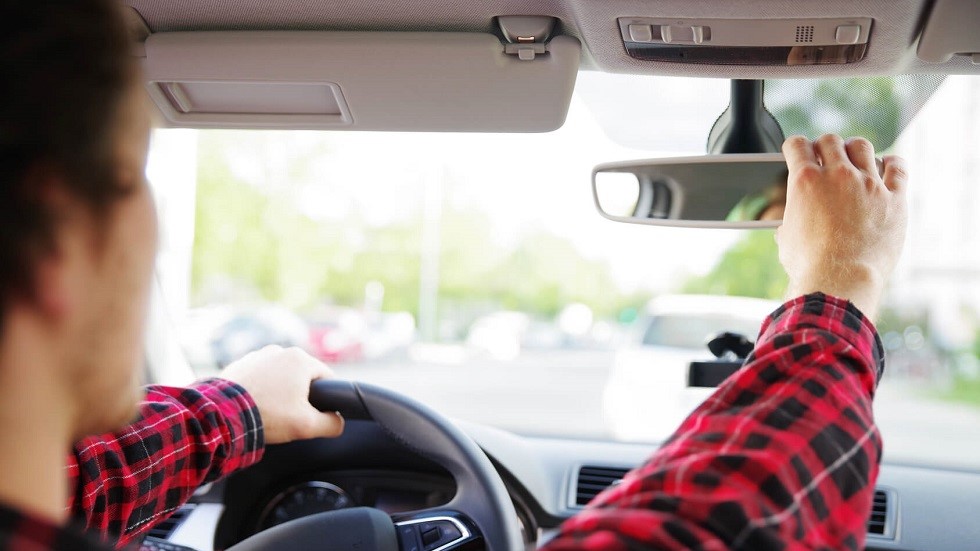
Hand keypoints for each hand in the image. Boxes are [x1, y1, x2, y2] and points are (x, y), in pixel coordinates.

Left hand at [220, 346, 343, 443]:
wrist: (222, 414)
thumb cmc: (268, 415)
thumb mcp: (308, 426)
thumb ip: (332, 423)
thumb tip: (338, 421)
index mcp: (300, 359)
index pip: (326, 378)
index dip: (326, 398)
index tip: (314, 414)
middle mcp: (280, 351)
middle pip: (302, 377)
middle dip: (299, 396)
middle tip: (290, 416)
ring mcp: (257, 356)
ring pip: (280, 376)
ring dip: (279, 392)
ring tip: (270, 412)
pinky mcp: (239, 365)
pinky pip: (259, 377)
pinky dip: (260, 390)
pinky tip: (255, 406)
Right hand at [777, 134, 907, 317]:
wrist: (840, 282)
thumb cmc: (809, 265)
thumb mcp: (787, 238)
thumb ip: (791, 219)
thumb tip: (791, 224)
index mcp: (805, 182)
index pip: (797, 145)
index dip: (795, 147)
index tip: (798, 152)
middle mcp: (837, 176)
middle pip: (830, 141)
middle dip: (824, 146)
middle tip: (825, 157)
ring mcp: (869, 185)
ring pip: (862, 147)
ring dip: (854, 150)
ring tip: (854, 160)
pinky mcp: (895, 199)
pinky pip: (897, 168)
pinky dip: (891, 163)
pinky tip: (887, 166)